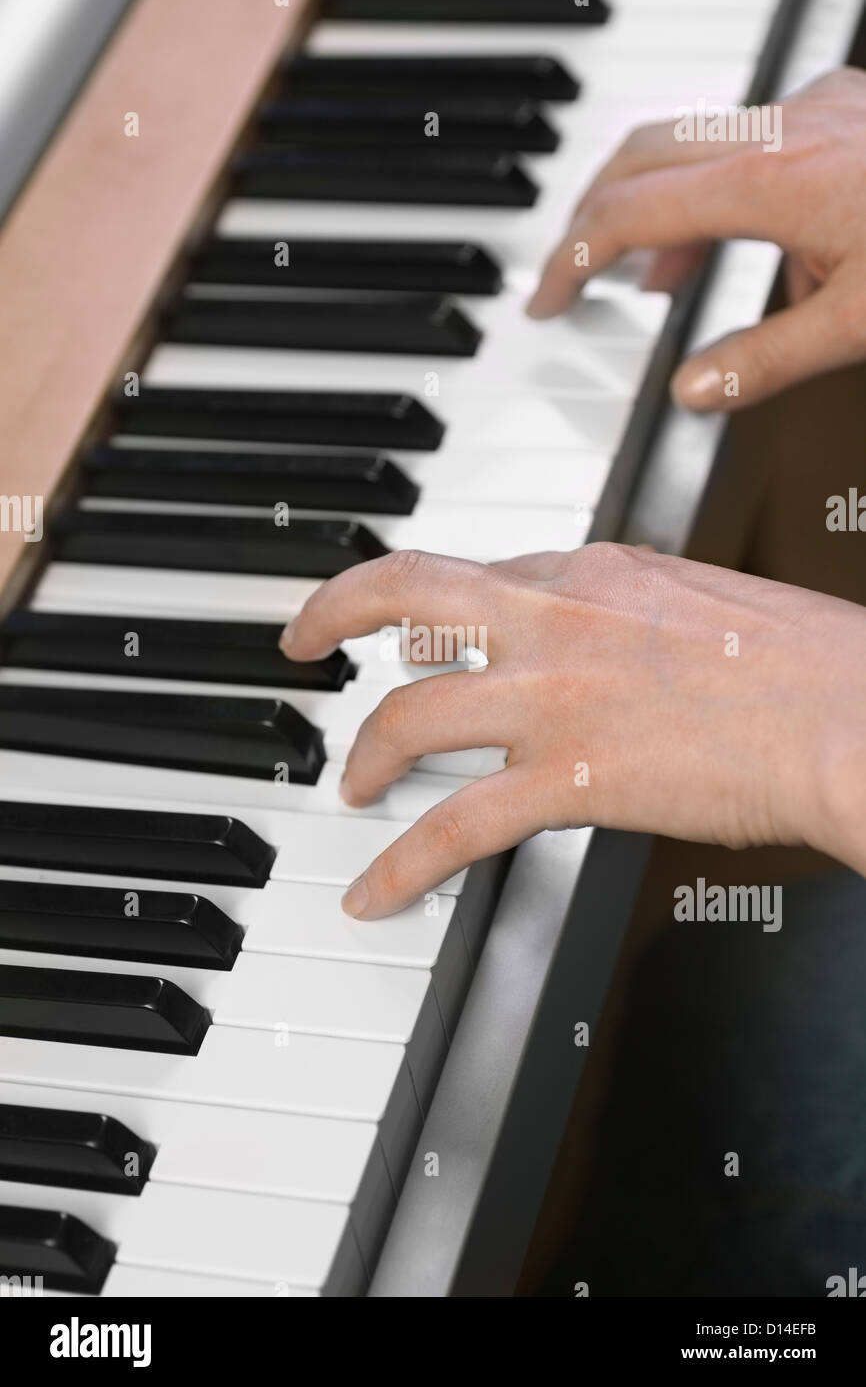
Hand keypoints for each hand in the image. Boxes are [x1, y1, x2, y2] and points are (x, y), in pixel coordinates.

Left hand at [280, 544, 865, 918]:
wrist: (849, 713)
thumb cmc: (810, 661)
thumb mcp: (709, 599)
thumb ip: (639, 610)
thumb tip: (616, 635)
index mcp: (596, 569)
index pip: (482, 575)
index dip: (436, 605)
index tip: (411, 620)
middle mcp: (557, 616)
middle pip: (406, 594)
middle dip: (335, 613)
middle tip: (306, 642)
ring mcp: (553, 697)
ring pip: (410, 715)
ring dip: (366, 755)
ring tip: (354, 786)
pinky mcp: (567, 779)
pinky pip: (453, 826)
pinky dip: (401, 865)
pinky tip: (374, 894)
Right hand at [527, 68, 865, 411]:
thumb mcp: (860, 323)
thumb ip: (769, 361)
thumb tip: (695, 389)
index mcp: (771, 180)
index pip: (630, 214)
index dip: (572, 260)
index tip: (547, 297)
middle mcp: (784, 127)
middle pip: (642, 154)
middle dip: (595, 213)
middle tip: (575, 266)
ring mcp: (815, 106)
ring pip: (700, 142)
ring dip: (668, 205)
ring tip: (670, 277)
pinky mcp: (844, 105)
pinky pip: (761, 138)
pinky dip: (733, 189)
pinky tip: (768, 242)